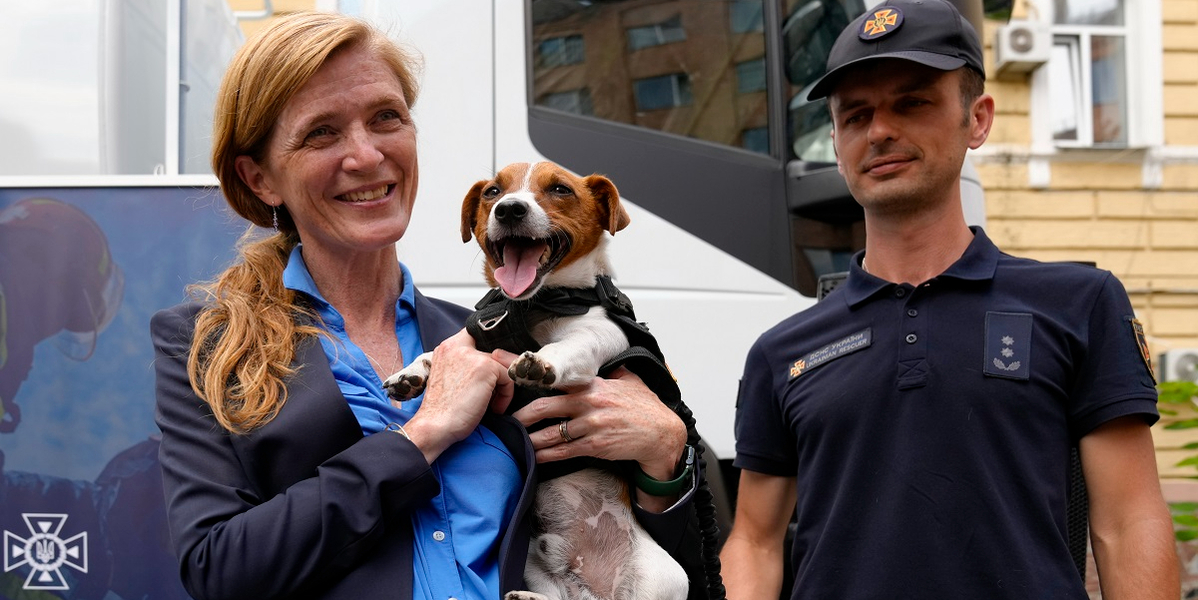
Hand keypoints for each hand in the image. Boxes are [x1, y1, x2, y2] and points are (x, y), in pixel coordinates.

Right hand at [402, 329, 513, 462]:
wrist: (435, 426)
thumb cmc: (442, 410)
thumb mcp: (449, 377)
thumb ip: (465, 364)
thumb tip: (492, 362)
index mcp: (447, 347)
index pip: (476, 334)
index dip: (488, 352)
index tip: (491, 374)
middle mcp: (457, 345)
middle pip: (494, 350)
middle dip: (498, 372)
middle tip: (492, 393)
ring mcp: (472, 355)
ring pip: (502, 364)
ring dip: (502, 386)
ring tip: (492, 403)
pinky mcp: (486, 367)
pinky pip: (508, 377)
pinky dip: (506, 395)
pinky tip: (495, 408)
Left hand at [509, 365, 686, 482]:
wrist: (662, 434)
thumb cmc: (644, 408)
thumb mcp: (628, 381)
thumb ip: (609, 373)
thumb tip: (602, 363)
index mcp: (593, 384)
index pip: (555, 375)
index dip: (527, 369)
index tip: (502, 363)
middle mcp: (589, 403)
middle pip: (545, 406)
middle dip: (520, 413)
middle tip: (504, 417)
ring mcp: (591, 426)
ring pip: (550, 433)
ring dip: (529, 438)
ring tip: (513, 439)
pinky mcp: (594, 446)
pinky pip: (563, 452)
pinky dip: (546, 455)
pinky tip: (534, 457)